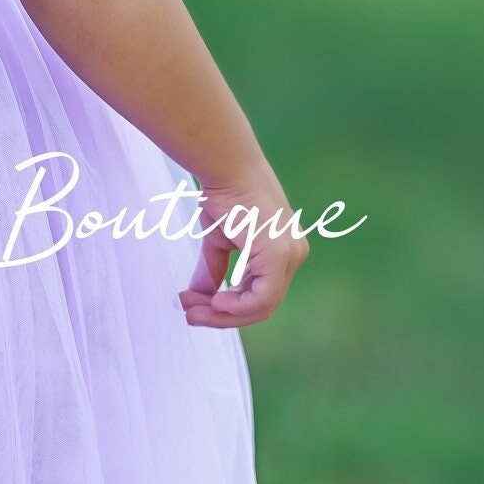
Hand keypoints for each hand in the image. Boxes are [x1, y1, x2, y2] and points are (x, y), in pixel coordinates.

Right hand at [181, 165, 307, 330]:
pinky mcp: (279, 255)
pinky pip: (261, 299)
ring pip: (261, 307)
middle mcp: (293, 254)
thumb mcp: (218, 241)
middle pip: (261, 306)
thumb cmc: (225, 194)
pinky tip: (214, 301)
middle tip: (190, 316)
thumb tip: (197, 299)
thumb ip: (214, 270)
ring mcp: (290, 255)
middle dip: (222, 316)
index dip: (227, 309)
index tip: (193, 307)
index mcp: (284, 251)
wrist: (226, 167)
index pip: (260, 295)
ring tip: (194, 310)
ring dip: (224, 314)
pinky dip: (236, 307)